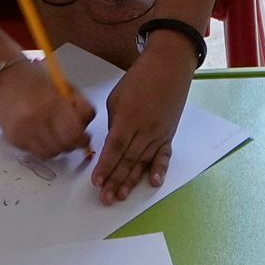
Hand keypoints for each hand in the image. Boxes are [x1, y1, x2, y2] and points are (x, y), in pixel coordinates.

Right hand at [0, 56, 97, 162]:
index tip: (85, 136)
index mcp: (52, 103)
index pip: (74, 134)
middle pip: (64, 147)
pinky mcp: (12, 139)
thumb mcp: (63, 86)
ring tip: (56, 136)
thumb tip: (85, 128)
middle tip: (72, 137)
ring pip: (50, 154)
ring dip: (58, 148)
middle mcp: (36, 120)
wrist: (3, 78)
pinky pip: (35, 153)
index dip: (83, 139)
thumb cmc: (37, 79)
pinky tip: (41, 136)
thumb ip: (79, 105)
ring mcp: (22, 132)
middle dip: (72, 144)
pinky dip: (42, 147)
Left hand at [96, 46, 188, 201]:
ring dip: (131, 181)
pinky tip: (152, 183)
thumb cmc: (139, 79)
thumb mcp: (117, 99)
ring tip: (121, 196)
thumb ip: (114, 125)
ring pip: (143, 162)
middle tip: (105, 198)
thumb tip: (110, 146)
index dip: (104, 167)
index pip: (114, 149)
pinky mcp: (169, 135)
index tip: (95, 182)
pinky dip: (159, 170)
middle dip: (114, 181)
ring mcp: (159, 133)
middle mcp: (145, 129)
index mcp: (128, 118)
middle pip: (127, 160)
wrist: (169, 66)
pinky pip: (163, 156)